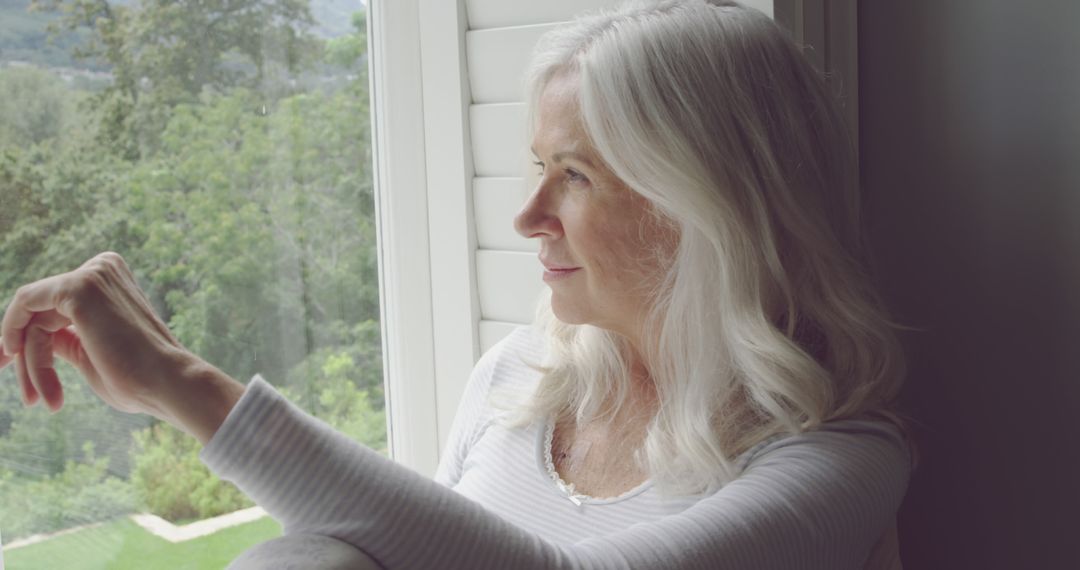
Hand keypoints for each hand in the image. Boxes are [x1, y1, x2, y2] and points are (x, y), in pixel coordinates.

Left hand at [0, 252, 243, 441]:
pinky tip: (18, 361)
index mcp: (111, 282)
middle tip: (21, 393)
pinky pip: (25, 306)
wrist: (167, 384)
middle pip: (39, 311)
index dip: (25, 338)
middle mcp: (102, 269)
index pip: (54, 307)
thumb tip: (33, 337)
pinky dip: (14, 336)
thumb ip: (65, 338)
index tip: (8, 366)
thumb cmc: (139, 380)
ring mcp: (91, 275)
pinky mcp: (78, 286)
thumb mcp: (91, 353)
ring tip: (41, 400)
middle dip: (22, 353)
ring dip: (31, 363)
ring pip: (32, 317)